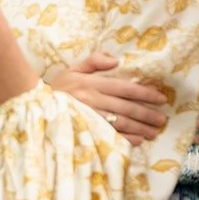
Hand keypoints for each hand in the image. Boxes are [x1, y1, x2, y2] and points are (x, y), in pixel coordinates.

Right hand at [46, 52, 168, 141]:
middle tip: (162, 119)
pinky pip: (109, 135)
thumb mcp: (73, 69)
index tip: (161, 98)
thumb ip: (93, 61)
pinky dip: (124, 139)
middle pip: (126, 107)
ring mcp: (90, 116)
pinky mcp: (86, 129)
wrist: (36, 105)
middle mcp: (93, 100)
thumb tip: (115, 59)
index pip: (124, 88)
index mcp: (92, 84)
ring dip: (140, 128)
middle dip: (147, 114)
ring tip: (154, 132)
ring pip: (121, 122)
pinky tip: (138, 140)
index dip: (144, 93)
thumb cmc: (59, 88)